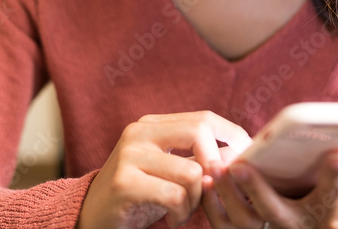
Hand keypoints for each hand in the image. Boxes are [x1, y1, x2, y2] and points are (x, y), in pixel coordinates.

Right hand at [77, 111, 252, 228]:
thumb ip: (196, 158)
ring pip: (191, 172)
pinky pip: (174, 196)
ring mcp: (129, 156)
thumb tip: (240, 153)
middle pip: (199, 132)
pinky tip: (172, 220)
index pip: (204, 118)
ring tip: (184, 211)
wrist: (92, 218)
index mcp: (152, 125)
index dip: (232, 137)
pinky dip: (181, 214)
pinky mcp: (124, 183)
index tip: (246, 160)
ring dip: (196, 200)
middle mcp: (138, 133)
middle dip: (216, 166)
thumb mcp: (168, 170)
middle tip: (211, 191)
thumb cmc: (138, 195)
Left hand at [200, 149, 337, 228]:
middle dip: (257, 189)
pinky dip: (211, 205)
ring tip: (215, 167)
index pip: (330, 196)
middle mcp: (296, 226)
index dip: (334, 176)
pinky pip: (224, 224)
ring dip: (226, 195)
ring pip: (244, 220)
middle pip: (275, 213)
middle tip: (241, 165)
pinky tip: (204, 180)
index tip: (335, 152)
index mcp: (326, 212)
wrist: (319, 225)